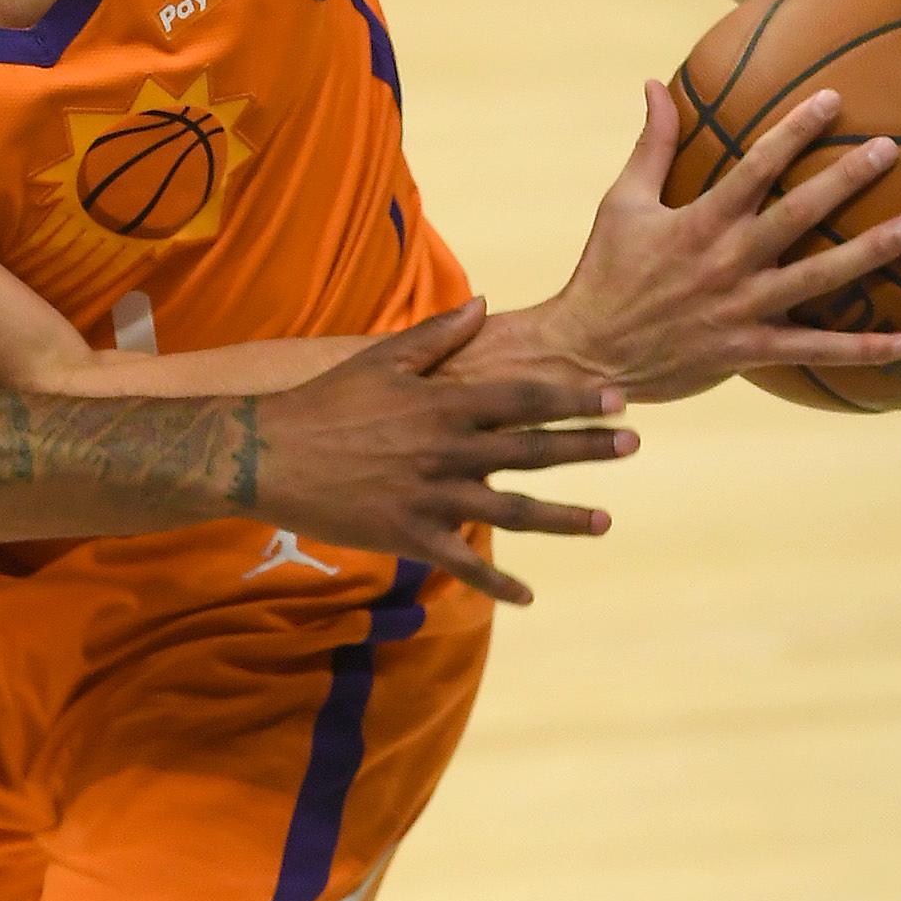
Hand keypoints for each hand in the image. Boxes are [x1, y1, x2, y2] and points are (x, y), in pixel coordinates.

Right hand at [258, 300, 636, 606]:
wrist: (269, 454)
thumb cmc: (327, 401)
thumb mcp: (381, 358)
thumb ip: (439, 336)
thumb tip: (485, 304)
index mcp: (443, 405)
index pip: (525, 400)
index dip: (573, 400)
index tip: (616, 399)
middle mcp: (447, 451)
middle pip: (533, 451)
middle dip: (587, 448)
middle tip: (632, 444)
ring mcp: (432, 498)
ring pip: (515, 511)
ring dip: (566, 518)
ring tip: (606, 521)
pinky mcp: (411, 536)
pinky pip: (466, 563)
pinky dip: (500, 582)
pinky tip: (528, 595)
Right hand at [523, 81, 900, 402]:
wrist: (589, 352)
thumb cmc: (605, 272)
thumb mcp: (622, 202)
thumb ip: (651, 146)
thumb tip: (652, 85)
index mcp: (700, 221)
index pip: (756, 165)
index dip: (796, 130)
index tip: (834, 100)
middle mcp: (728, 260)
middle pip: (801, 214)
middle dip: (848, 178)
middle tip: (891, 150)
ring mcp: (744, 307)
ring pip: (821, 277)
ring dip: (874, 252)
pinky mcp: (750, 349)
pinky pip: (817, 349)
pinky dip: (865, 350)